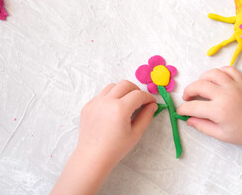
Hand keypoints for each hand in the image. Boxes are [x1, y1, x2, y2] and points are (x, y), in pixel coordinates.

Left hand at [51, 80, 156, 194]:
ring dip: (122, 91)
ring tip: (126, 103)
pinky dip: (110, 97)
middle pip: (125, 84)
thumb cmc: (116, 148)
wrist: (92, 157)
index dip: (148, 97)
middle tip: (140, 101)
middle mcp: (106, 101)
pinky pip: (102, 94)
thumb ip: (146, 116)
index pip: (138, 94)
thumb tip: (153, 105)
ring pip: (112, 86)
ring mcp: (95, 102)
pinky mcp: (88, 106)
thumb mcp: (136, 133)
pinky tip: (113, 110)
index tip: (151, 102)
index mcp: (120, 109)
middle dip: (136, 90)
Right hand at [177, 67, 241, 172]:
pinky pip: (228, 70)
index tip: (181, 111)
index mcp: (219, 111)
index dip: (183, 109)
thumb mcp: (221, 135)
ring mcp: (235, 86)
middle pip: (199, 85)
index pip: (193, 106)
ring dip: (202, 78)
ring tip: (201, 87)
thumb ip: (202, 126)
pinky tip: (217, 80)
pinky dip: (219, 72)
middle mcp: (225, 95)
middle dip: (188, 91)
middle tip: (187, 98)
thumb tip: (189, 120)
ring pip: (212, 73)